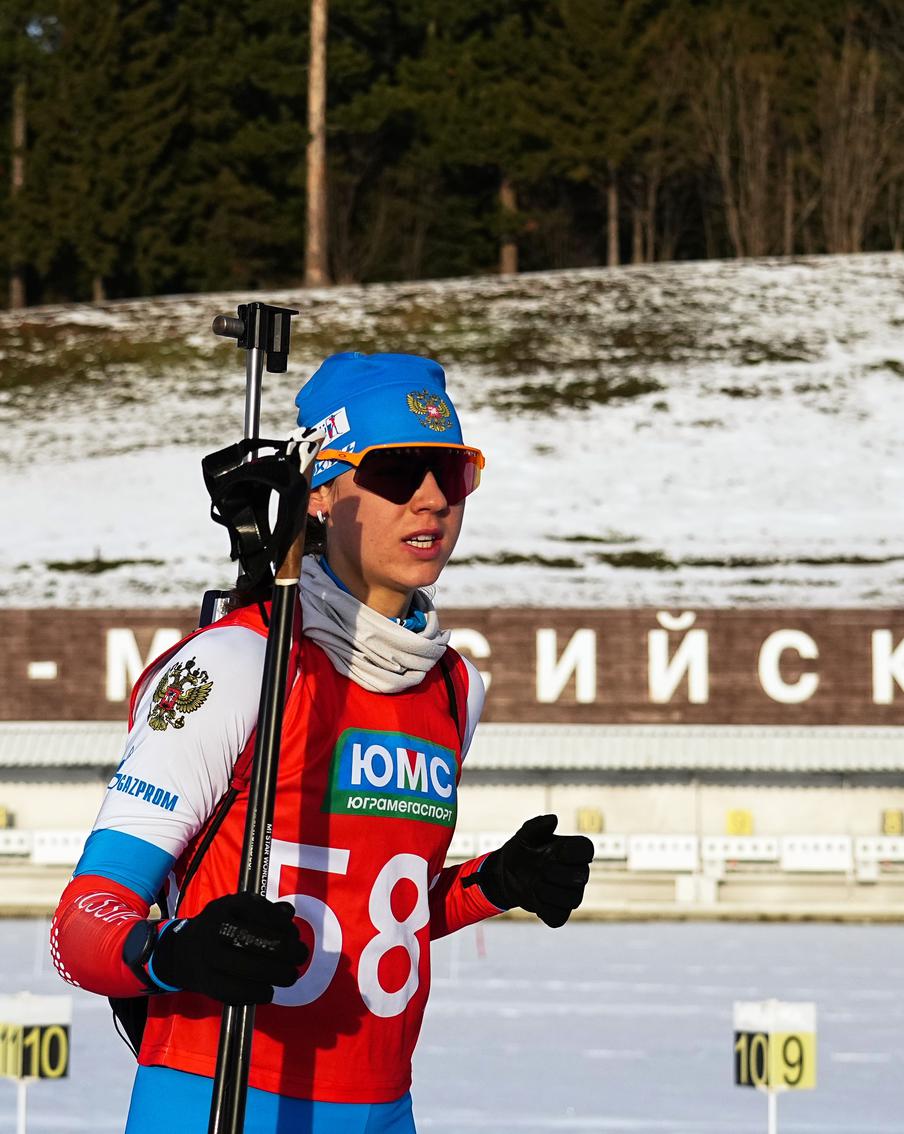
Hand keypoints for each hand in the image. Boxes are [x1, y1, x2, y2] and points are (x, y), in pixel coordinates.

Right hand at [150, 891, 307, 1004]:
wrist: (183, 952)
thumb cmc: (222, 928)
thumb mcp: (240, 910)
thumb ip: (266, 911)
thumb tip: (288, 912)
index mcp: (225, 906)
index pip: (258, 910)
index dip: (281, 924)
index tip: (294, 934)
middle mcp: (214, 928)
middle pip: (253, 939)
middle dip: (284, 950)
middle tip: (301, 957)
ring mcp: (208, 956)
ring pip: (245, 966)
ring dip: (275, 973)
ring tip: (290, 976)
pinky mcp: (206, 982)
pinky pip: (234, 990)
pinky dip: (257, 993)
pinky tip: (268, 992)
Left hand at [478, 815, 593, 927]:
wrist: (506, 874)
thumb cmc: (521, 851)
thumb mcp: (524, 834)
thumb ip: (537, 825)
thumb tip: (554, 819)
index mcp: (572, 850)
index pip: (587, 849)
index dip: (572, 852)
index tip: (556, 851)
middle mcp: (578, 872)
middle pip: (581, 876)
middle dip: (553, 872)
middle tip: (538, 869)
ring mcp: (571, 894)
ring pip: (572, 900)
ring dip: (546, 891)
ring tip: (534, 884)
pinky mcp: (560, 913)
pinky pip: (558, 917)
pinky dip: (542, 909)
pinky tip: (535, 899)